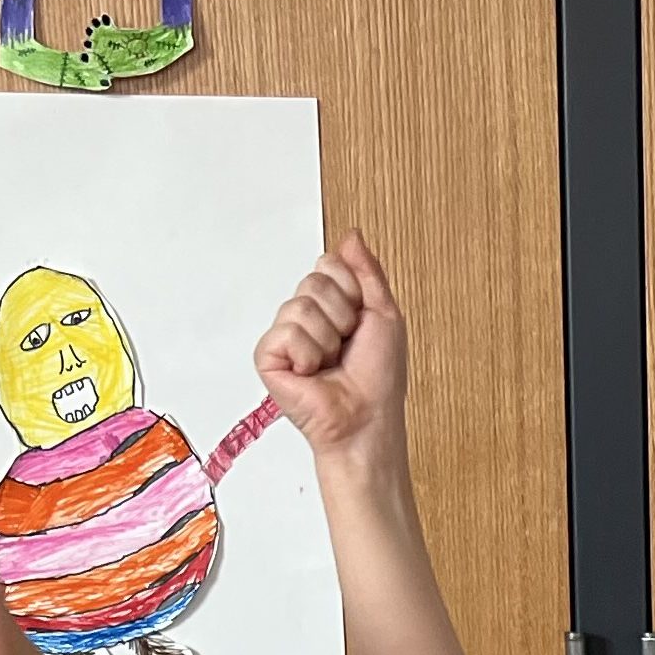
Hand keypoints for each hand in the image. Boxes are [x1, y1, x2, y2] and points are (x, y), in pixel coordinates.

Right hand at [255, 232, 409, 469]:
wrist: (366, 419)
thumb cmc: (379, 380)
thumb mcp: (385, 316)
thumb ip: (367, 272)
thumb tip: (351, 236)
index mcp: (331, 306)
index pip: (329, 266)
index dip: (352, 292)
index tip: (362, 322)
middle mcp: (305, 317)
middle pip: (314, 283)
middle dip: (341, 315)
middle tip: (347, 346)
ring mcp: (284, 336)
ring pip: (301, 306)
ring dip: (327, 337)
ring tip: (331, 362)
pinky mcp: (268, 356)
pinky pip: (286, 332)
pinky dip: (307, 353)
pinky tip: (312, 372)